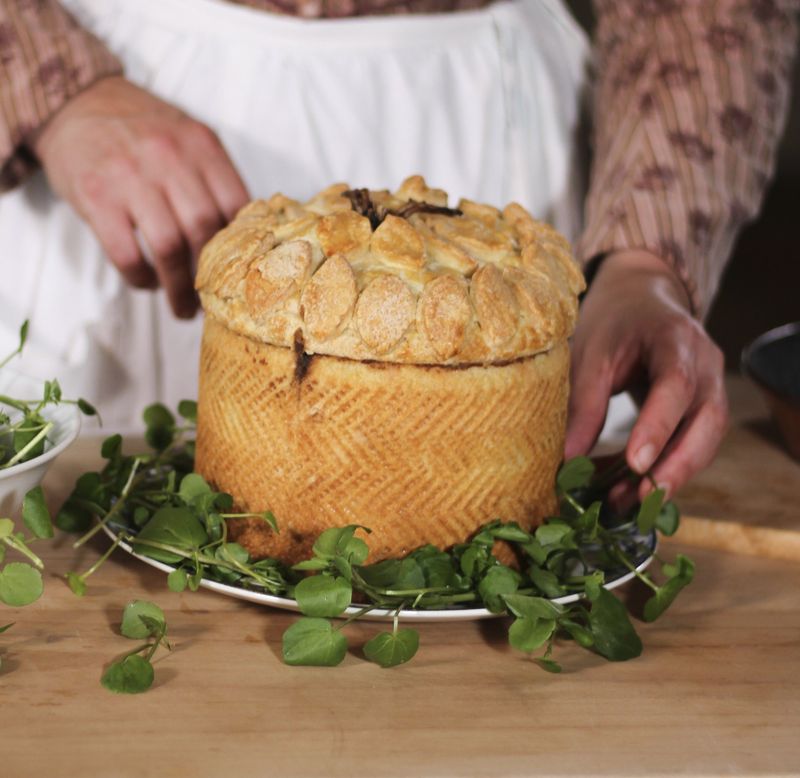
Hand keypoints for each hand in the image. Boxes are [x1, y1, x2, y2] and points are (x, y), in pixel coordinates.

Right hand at [31, 76, 249, 317]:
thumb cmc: (141, 131)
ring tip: (183, 306)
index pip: (237, 206)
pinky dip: (140, 278)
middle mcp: (169, 155)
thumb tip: (245, 241)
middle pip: (204, 230)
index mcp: (201, 145)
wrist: (76, 101)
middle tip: (212, 301)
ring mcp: (129, 175)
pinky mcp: (95, 196)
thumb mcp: (187, 138)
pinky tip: (147, 282)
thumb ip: (215, 180)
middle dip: (211, 276)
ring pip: (168, 247)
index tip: (240, 275)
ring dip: (178, 288)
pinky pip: (126, 253)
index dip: (242, 250)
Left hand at [565, 249, 727, 499]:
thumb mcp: (591, 354)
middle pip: (707, 420)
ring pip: (706, 439)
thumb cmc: (614, 323)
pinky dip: (668, 469)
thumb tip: (568, 460)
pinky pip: (695, 444)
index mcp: (676, 338)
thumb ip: (584, 404)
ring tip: (629, 503)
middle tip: (642, 499)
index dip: (658, 425)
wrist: (642, 300)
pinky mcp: (704, 408)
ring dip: (672, 475)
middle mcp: (706, 363)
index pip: (676, 384)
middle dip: (677, 464)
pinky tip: (635, 490)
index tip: (636, 463)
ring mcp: (712, 386)